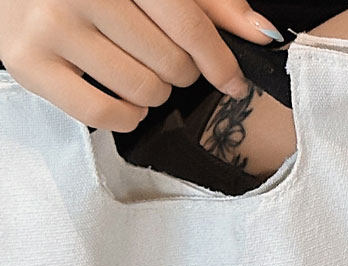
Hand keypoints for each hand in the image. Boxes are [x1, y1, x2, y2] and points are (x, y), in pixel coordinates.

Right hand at [0, 0, 283, 130]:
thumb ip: (208, 3)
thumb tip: (262, 33)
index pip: (187, 24)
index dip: (220, 60)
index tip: (234, 81)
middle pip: (170, 64)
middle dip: (178, 70)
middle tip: (156, 57)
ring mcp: (48, 24)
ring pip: (143, 91)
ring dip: (152, 92)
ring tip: (132, 69)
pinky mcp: (27, 62)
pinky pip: (105, 115)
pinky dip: (125, 115)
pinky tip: (120, 96)